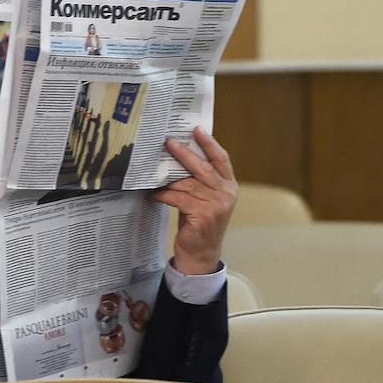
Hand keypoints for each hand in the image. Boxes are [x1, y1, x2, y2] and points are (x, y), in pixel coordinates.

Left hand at [155, 126, 237, 274]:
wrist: (201, 253)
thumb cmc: (199, 221)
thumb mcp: (205, 197)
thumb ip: (199, 179)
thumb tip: (177, 154)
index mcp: (229, 186)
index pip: (221, 159)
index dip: (210, 143)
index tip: (196, 129)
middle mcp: (226, 194)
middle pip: (203, 167)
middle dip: (184, 153)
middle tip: (168, 142)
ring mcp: (216, 205)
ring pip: (187, 183)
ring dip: (168, 178)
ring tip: (153, 172)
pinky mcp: (203, 216)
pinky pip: (178, 198)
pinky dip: (164, 194)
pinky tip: (154, 194)